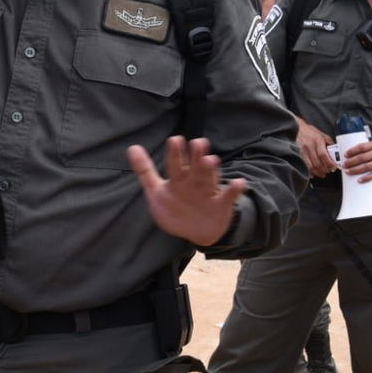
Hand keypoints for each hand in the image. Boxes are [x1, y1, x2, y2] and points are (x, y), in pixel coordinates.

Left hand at [128, 136, 247, 246]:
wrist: (195, 232)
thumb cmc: (175, 207)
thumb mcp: (157, 190)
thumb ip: (145, 170)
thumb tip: (132, 147)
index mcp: (178, 177)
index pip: (176, 163)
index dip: (175, 153)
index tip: (175, 140)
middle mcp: (194, 181)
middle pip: (194, 167)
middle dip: (195, 156)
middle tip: (197, 142)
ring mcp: (208, 192)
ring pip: (209, 179)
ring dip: (210, 170)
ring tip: (211, 160)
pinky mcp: (222, 205)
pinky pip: (229, 196)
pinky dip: (234, 190)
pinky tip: (240, 183)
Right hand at [295, 118, 337, 177]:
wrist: (294, 127)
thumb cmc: (308, 131)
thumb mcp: (321, 134)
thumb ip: (328, 142)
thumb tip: (336, 152)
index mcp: (317, 140)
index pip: (324, 155)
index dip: (329, 163)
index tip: (333, 167)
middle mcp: (309, 146)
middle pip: (317, 163)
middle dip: (324, 170)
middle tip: (328, 172)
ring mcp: (301, 150)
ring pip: (310, 166)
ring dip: (317, 172)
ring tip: (322, 174)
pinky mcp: (296, 154)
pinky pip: (303, 166)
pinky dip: (309, 171)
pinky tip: (313, 173)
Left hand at [339, 140, 371, 182]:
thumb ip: (368, 147)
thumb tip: (354, 151)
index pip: (361, 147)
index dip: (352, 151)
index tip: (345, 154)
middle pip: (361, 158)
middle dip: (351, 162)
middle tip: (344, 164)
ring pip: (365, 167)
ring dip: (355, 170)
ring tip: (348, 171)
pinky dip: (366, 178)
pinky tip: (359, 180)